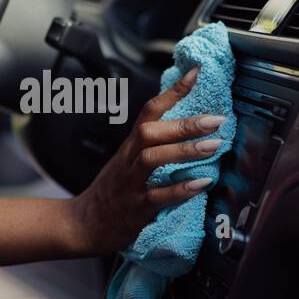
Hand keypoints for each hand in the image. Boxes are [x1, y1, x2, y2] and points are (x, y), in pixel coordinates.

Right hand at [69, 65, 223, 255]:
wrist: (82, 225)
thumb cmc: (112, 193)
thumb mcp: (128, 163)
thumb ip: (153, 146)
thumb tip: (187, 128)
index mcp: (130, 146)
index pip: (149, 111)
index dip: (172, 92)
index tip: (195, 73)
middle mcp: (128, 161)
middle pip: (150, 132)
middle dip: (184, 124)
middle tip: (216, 119)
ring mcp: (130, 184)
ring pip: (152, 159)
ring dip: (184, 150)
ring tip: (213, 146)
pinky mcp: (135, 209)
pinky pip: (157, 197)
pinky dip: (181, 190)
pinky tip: (202, 183)